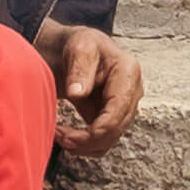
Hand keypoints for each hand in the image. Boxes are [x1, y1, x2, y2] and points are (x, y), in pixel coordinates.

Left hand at [46, 26, 143, 159]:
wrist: (77, 49)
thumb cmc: (80, 44)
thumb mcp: (78, 47)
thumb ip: (79, 68)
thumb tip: (78, 93)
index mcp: (128, 73)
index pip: (117, 114)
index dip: (94, 132)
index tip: (66, 136)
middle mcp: (132, 92)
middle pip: (114, 131)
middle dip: (85, 140)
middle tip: (57, 135)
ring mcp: (124, 107)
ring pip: (109, 140)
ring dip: (83, 145)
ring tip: (58, 135)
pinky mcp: (113, 116)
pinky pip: (103, 140)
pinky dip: (84, 144)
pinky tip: (65, 137)